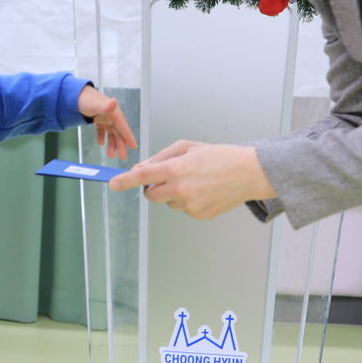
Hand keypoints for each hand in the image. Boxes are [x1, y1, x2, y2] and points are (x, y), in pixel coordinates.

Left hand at [76, 86, 137, 160]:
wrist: (76, 95)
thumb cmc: (86, 99)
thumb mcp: (96, 104)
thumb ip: (105, 106)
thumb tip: (114, 102)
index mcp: (114, 113)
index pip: (124, 127)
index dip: (129, 137)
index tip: (134, 146)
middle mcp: (111, 116)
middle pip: (118, 133)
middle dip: (120, 145)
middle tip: (122, 157)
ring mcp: (105, 118)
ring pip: (111, 133)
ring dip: (111, 144)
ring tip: (110, 155)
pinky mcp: (98, 119)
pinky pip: (102, 130)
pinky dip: (102, 137)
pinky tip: (100, 144)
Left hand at [108, 141, 274, 219]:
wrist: (248, 173)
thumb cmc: (219, 156)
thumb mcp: (188, 147)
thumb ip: (162, 157)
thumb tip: (143, 168)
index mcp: (177, 169)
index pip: (144, 176)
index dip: (125, 180)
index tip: (113, 183)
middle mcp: (181, 189)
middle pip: (151, 195)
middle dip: (153, 187)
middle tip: (168, 177)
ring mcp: (190, 205)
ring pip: (168, 203)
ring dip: (173, 194)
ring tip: (195, 181)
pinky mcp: (199, 215)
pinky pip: (183, 209)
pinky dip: (188, 201)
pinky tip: (203, 191)